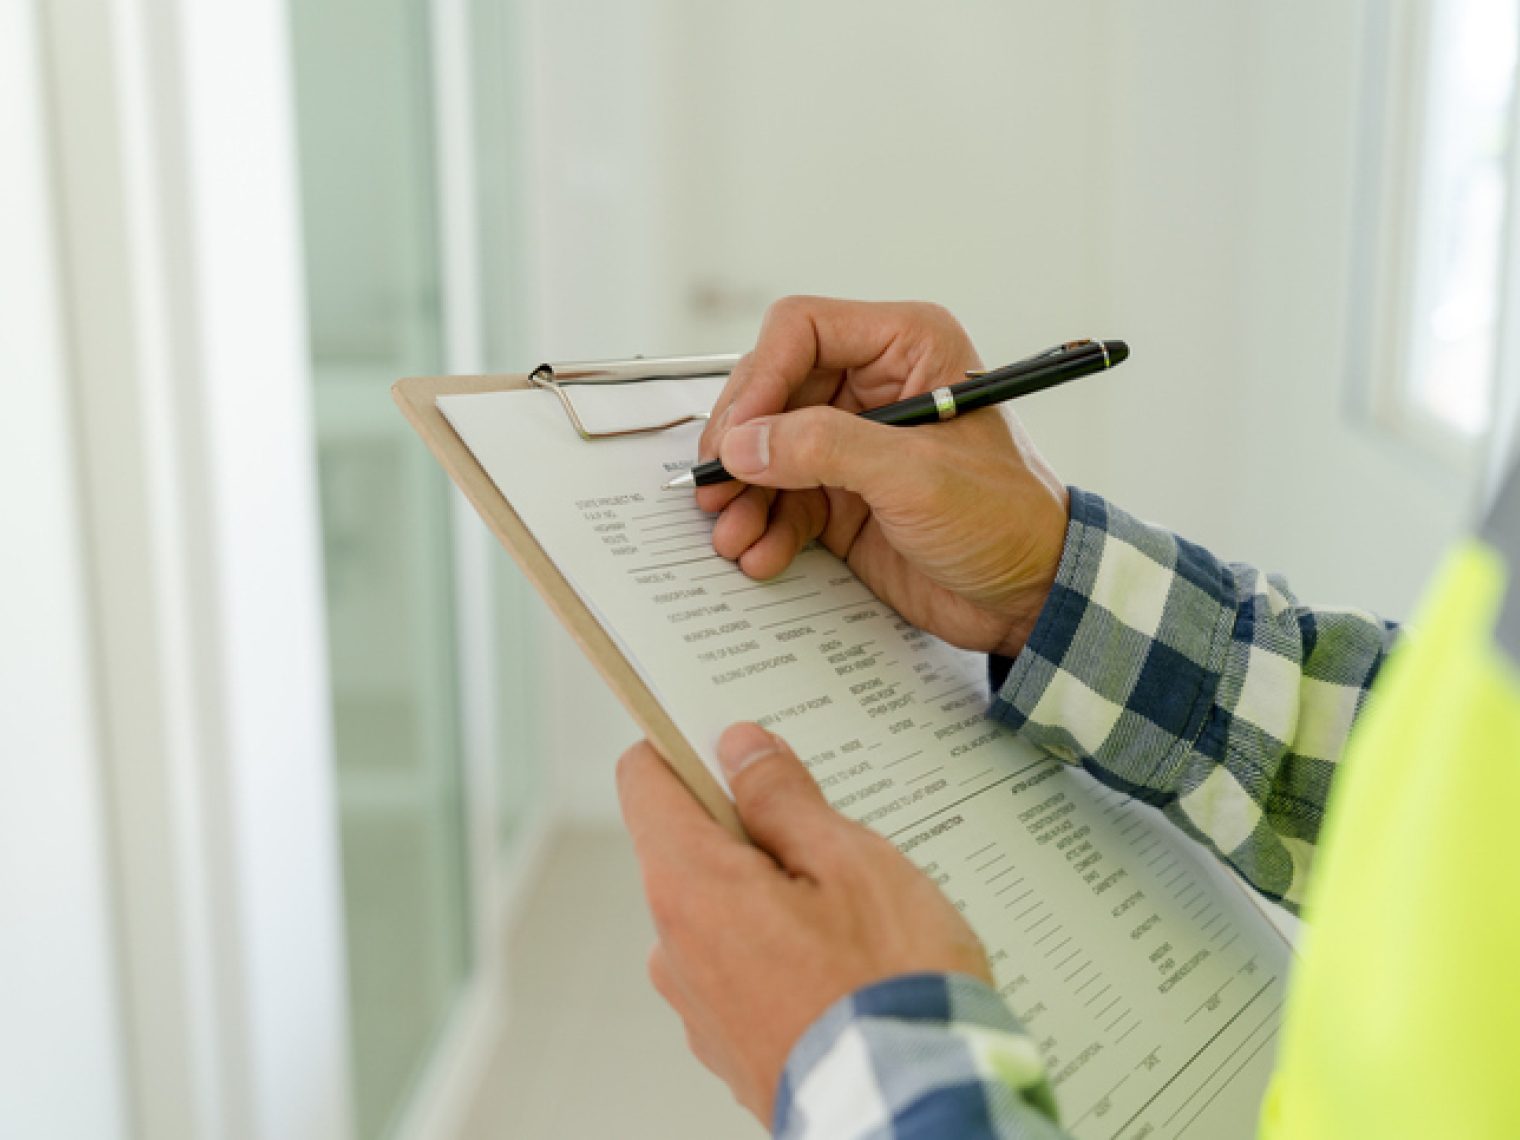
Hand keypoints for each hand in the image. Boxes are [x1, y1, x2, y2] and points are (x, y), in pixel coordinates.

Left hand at [618, 723, 990, 1122]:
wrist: (916, 1111)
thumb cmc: (889, 986)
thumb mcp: (850, 861)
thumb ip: (784, 798)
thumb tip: (740, 749)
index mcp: (690, 887)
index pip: (644, 781)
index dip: (681, 746)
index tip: (727, 737)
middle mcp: (673, 948)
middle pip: (689, 846)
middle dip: (751, 827)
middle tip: (830, 834)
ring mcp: (698, 1006)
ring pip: (722, 911)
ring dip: (773, 894)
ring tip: (856, 913)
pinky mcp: (730, 1047)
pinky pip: (742, 969)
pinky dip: (781, 952)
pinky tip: (847, 965)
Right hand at [697, 297, 1068, 657]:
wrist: (1031, 596)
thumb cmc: (1006, 520)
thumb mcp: (917, 477)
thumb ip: (827, 449)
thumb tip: (745, 443)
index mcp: (907, 348)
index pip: (802, 330)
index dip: (759, 379)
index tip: (737, 436)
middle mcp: (874, 386)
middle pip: (771, 392)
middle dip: (740, 445)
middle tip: (715, 488)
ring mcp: (854, 443)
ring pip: (767, 451)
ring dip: (743, 495)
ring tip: (732, 535)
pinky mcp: (842, 497)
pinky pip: (781, 500)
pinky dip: (763, 527)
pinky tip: (760, 555)